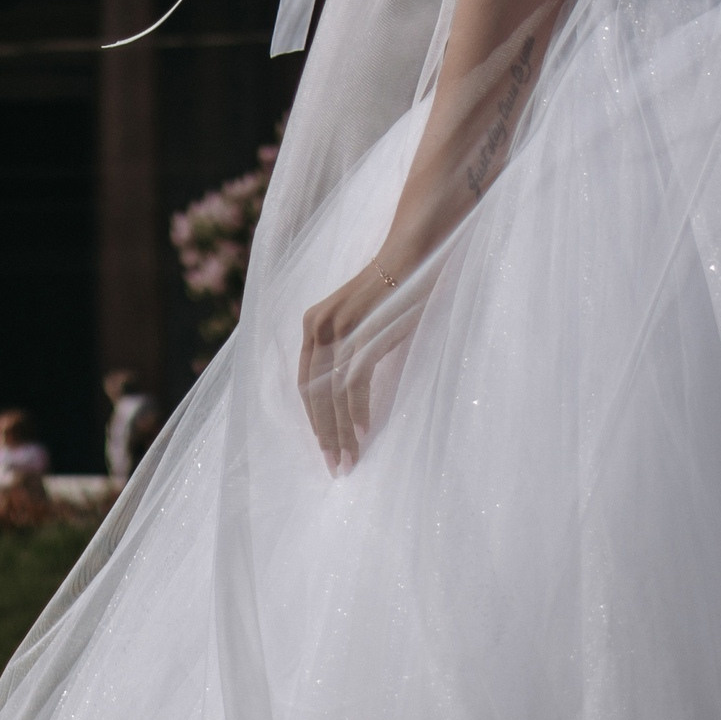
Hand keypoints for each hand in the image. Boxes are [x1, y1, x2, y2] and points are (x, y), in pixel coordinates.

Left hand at [297, 256, 415, 473]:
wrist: (414, 253)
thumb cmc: (394, 290)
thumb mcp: (361, 319)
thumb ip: (348, 348)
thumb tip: (348, 395)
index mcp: (312, 324)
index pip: (306, 384)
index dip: (315, 419)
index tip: (326, 448)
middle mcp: (318, 327)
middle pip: (314, 395)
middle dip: (325, 435)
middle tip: (336, 466)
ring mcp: (339, 331)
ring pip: (331, 395)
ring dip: (341, 433)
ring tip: (351, 460)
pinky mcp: (362, 334)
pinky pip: (354, 385)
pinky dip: (358, 413)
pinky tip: (366, 433)